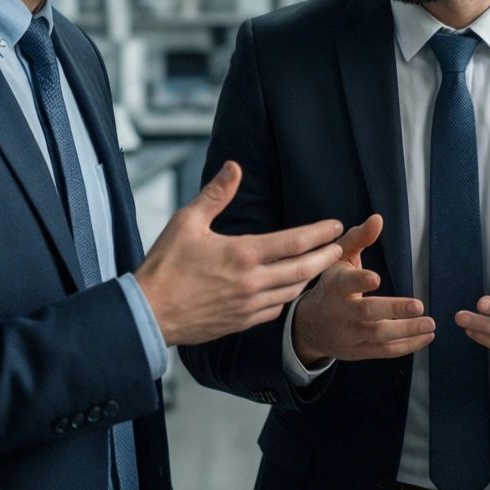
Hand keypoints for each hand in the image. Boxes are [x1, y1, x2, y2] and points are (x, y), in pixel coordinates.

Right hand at [135, 162, 344, 346]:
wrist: (148, 313)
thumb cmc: (165, 266)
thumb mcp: (187, 222)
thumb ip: (216, 194)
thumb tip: (234, 167)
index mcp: (243, 254)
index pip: (294, 242)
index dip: (319, 233)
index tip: (335, 226)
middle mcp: (252, 282)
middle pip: (303, 269)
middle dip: (326, 257)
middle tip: (340, 247)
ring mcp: (249, 305)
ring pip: (292, 291)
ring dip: (310, 277)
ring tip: (321, 266)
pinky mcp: (242, 322)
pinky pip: (275, 309)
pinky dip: (288, 297)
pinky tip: (289, 289)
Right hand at [292, 214, 433, 364]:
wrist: (308, 327)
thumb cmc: (330, 286)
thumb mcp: (338, 260)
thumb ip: (358, 239)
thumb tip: (378, 219)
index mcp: (335, 287)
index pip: (347, 283)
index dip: (360, 281)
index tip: (376, 278)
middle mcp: (341, 312)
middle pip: (367, 313)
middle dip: (393, 309)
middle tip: (419, 306)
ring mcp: (350, 335)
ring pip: (379, 335)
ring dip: (406, 331)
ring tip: (430, 324)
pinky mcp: (359, 351)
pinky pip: (385, 351)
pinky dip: (407, 346)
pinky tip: (426, 337)